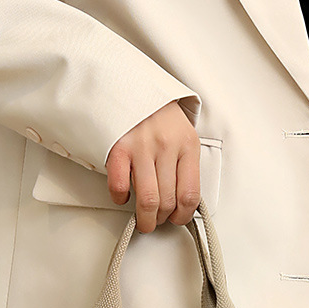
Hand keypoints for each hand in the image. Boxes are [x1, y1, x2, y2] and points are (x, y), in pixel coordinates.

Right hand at [106, 101, 200, 232]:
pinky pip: (120, 185)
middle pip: (168, 201)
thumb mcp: (183, 136)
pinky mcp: (118, 147)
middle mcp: (166, 145)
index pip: (190, 195)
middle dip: (162, 219)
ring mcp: (142, 146)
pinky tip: (124, 196)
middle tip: (157, 221)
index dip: (183, 216)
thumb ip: (185, 166)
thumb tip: (183, 203)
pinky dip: (120, 197)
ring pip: (148, 199)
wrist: (134, 86)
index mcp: (187, 145)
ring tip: (143, 220)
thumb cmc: (159, 116)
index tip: (177, 219)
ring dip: (145, 218)